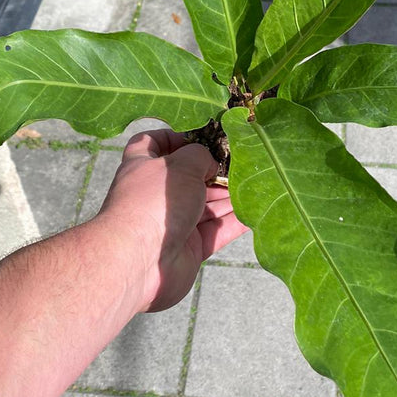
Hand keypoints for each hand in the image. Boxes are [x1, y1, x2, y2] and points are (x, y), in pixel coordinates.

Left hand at [96, 129, 246, 312]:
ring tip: (256, 183)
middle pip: (189, 176)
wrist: (140, 260)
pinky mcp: (189, 248)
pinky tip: (255, 211)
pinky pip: (217, 231)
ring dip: (230, 195)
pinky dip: (235, 222)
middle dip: (215, 170)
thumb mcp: (182, 165)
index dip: (175, 136)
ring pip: (207, 205)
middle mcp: (157, 194)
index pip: (153, 143)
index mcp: (144, 166)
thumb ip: (201, 155)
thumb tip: (212, 163)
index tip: (201, 135)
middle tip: (242, 162)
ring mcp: (173, 222)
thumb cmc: (154, 202)